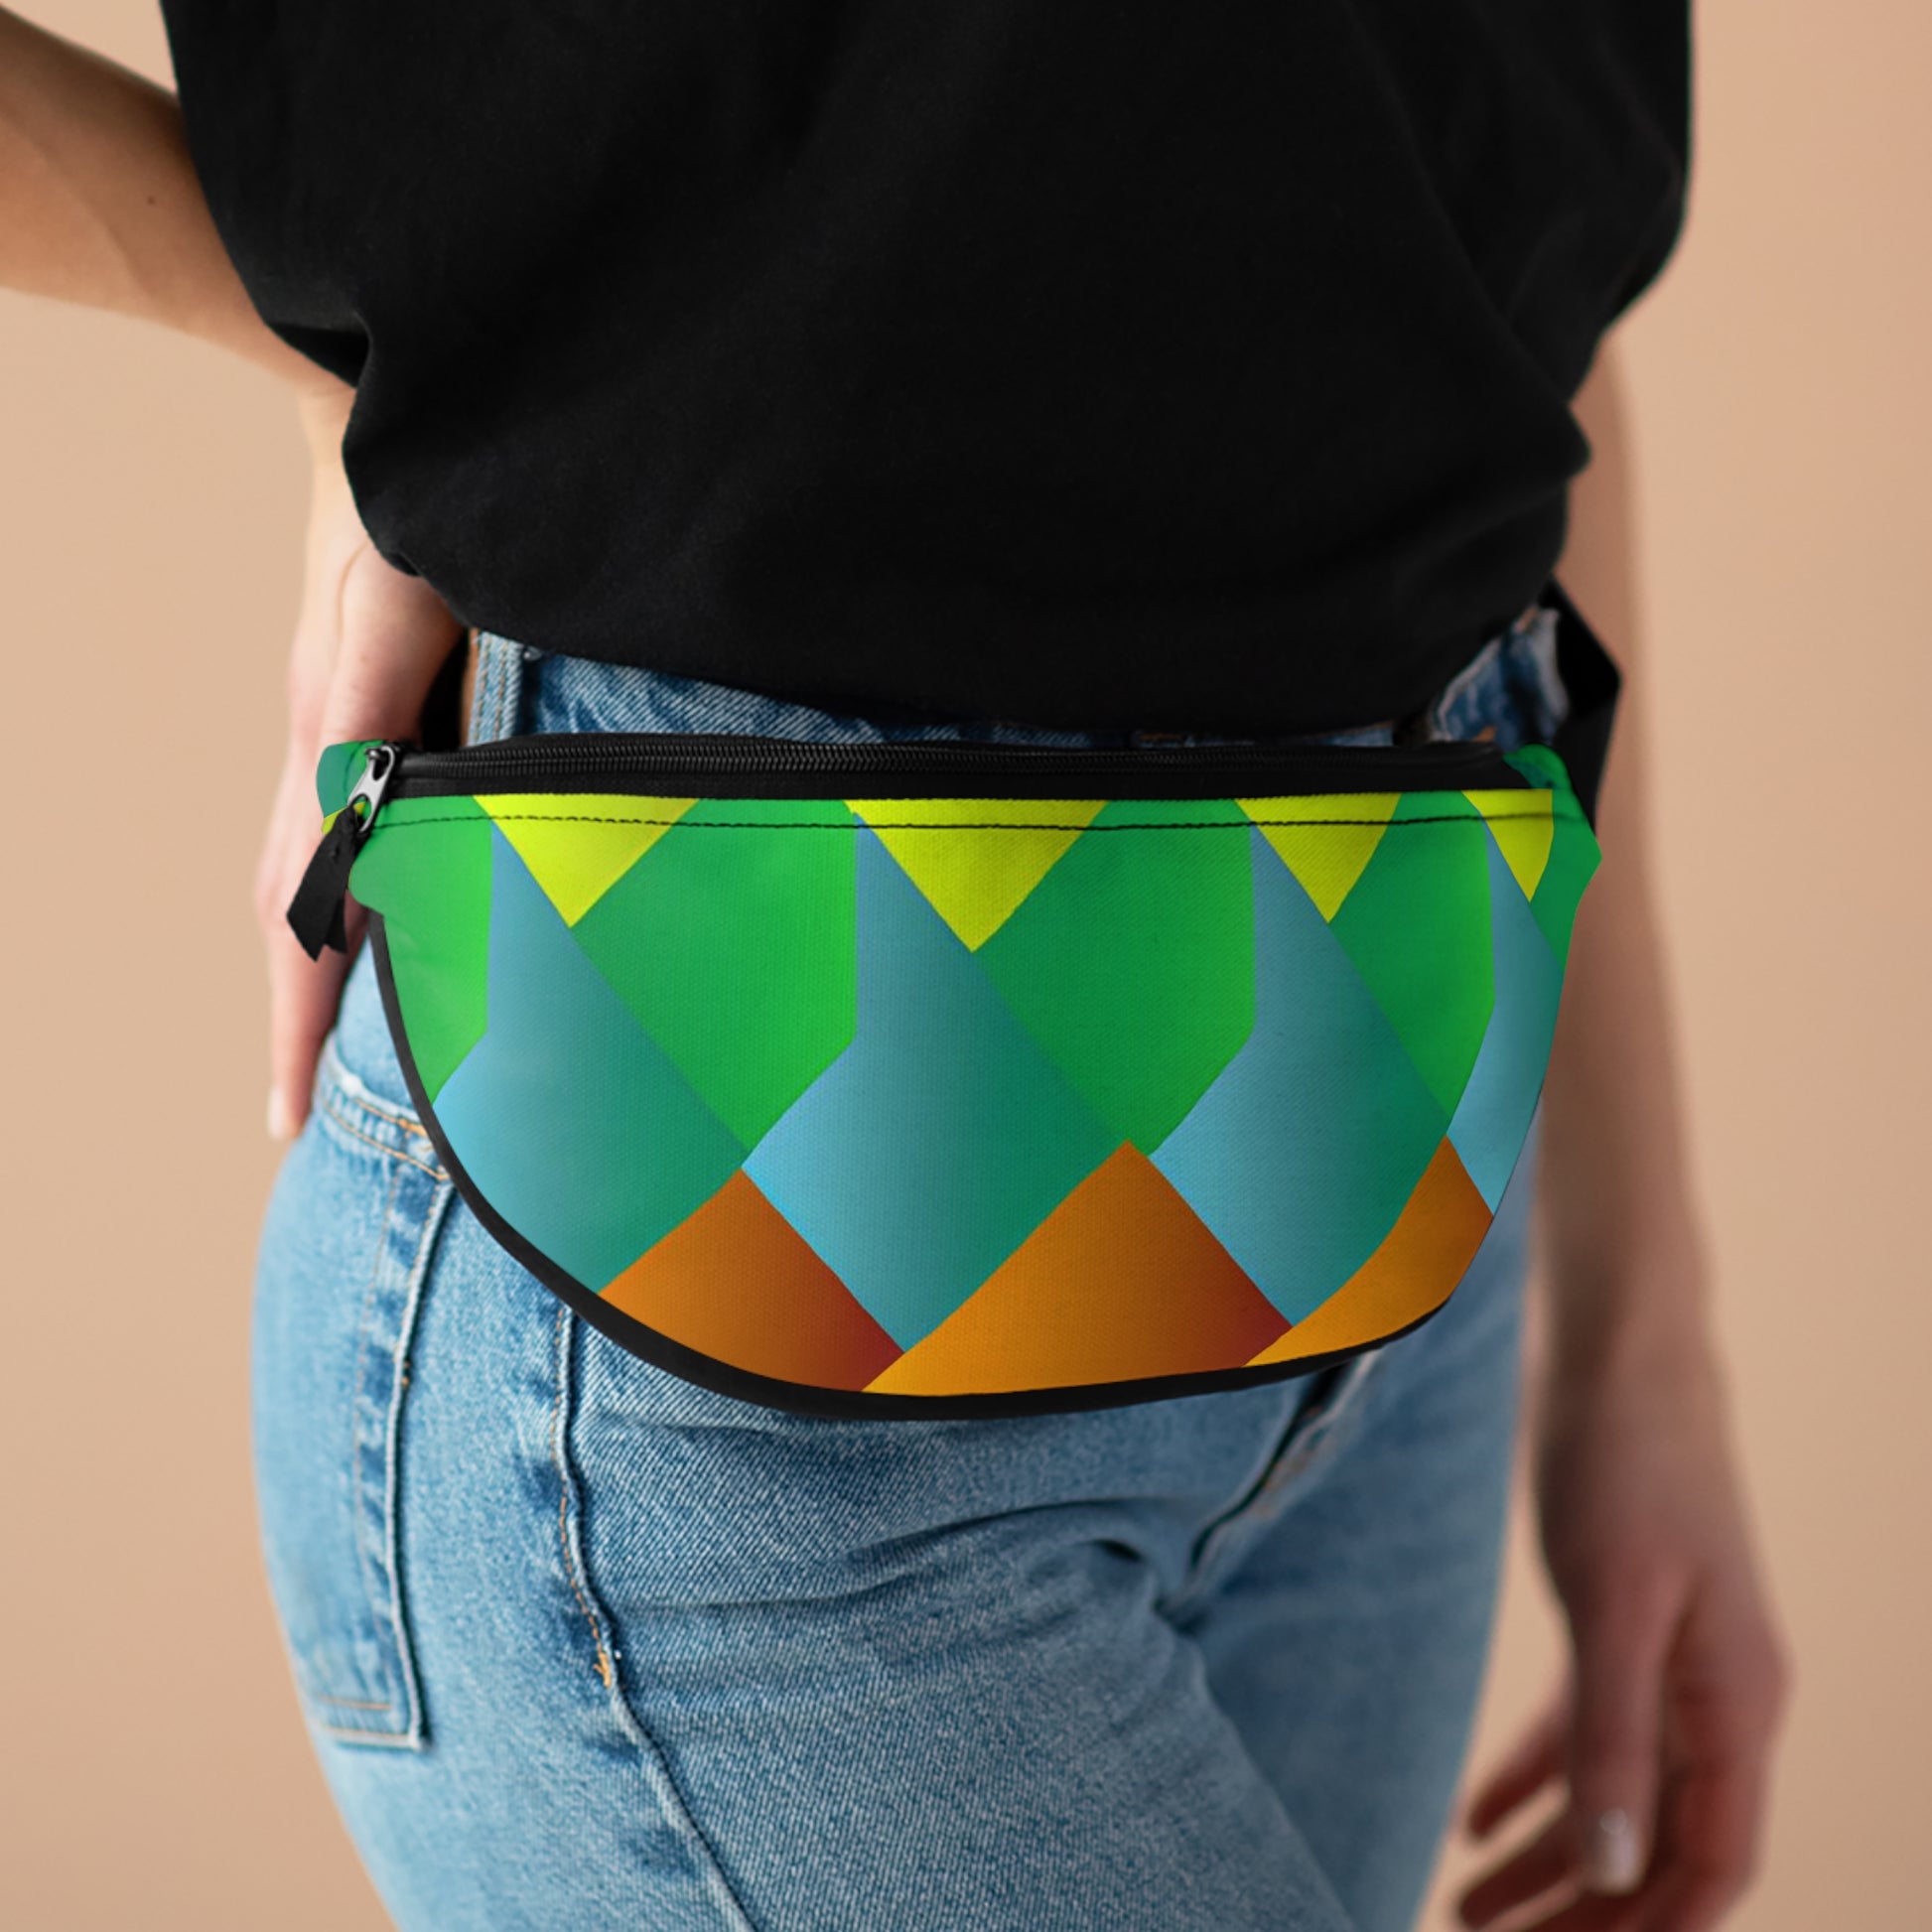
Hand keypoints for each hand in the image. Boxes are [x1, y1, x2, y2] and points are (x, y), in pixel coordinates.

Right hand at [256, 385, 463, 1138]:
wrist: (372, 407)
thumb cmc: (398, 499)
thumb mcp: (393, 604)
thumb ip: (373, 710)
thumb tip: (355, 829)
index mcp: (332, 747)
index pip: (299, 913)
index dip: (297, 1020)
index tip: (287, 1119)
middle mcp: (326, 753)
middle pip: (291, 914)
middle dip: (297, 1019)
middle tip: (300, 1119)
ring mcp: (341, 732)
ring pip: (311, 877)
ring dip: (318, 967)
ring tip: (334, 1053)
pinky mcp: (369, 709)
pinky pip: (345, 829)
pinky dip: (349, 897)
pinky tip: (386, 923)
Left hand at [1456, 1312, 1789, 1930]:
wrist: (1619, 1350)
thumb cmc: (1627, 1461)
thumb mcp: (1615, 1601)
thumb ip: (1615, 1734)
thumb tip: (1617, 1874)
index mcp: (1738, 1702)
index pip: (1712, 1863)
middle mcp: (1715, 1695)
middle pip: (1657, 1845)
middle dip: (1583, 1914)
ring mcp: (1671, 1659)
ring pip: (1615, 1795)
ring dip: (1547, 1862)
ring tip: (1462, 1910)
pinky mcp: (1621, 1621)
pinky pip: (1584, 1731)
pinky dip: (1533, 1781)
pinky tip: (1473, 1822)